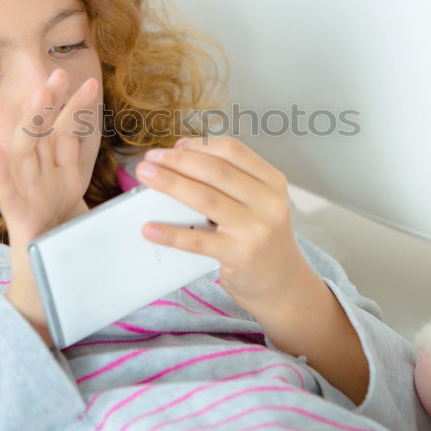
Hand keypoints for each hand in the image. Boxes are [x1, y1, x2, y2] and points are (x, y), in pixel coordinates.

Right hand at [0, 68, 99, 336]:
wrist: (46, 294)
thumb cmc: (69, 250)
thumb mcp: (91, 213)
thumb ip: (108, 192)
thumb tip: (149, 175)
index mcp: (57, 178)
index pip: (65, 137)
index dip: (76, 110)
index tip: (90, 83)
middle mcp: (38, 182)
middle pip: (42, 135)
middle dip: (50, 104)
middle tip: (58, 74)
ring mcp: (26, 199)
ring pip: (23, 153)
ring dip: (29, 123)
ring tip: (36, 96)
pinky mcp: (17, 221)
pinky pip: (4, 193)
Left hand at [134, 135, 311, 314]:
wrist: (285, 286)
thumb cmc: (262, 240)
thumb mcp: (260, 205)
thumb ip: (232, 183)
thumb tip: (180, 160)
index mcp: (273, 182)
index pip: (233, 151)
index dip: (200, 144)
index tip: (175, 146)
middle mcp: (268, 202)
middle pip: (216, 170)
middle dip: (177, 160)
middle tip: (150, 159)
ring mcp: (256, 229)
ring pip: (205, 198)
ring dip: (169, 183)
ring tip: (145, 176)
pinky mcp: (240, 255)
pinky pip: (197, 240)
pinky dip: (170, 233)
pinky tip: (149, 228)